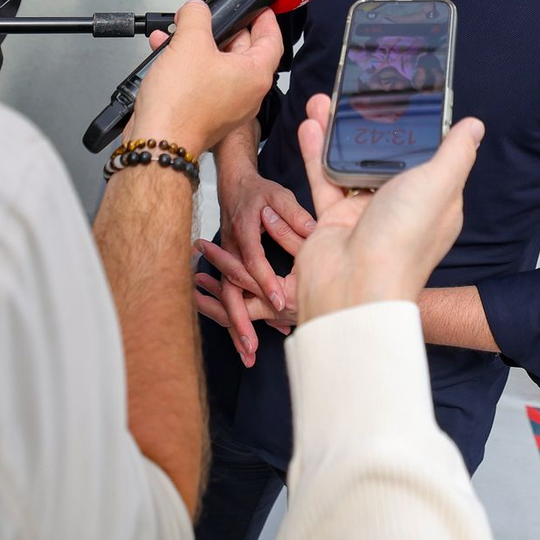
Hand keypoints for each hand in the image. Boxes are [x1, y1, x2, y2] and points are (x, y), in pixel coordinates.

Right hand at [130, 2, 281, 157]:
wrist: (159, 142)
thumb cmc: (180, 105)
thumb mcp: (189, 42)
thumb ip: (196, 15)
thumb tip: (195, 9)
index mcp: (255, 76)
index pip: (272, 39)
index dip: (264, 17)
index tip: (258, 7)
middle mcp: (247, 94)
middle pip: (243, 51)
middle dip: (221, 30)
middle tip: (207, 17)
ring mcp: (227, 107)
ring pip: (218, 66)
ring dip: (198, 46)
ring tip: (178, 34)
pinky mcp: (207, 115)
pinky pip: (204, 82)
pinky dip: (189, 66)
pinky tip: (167, 55)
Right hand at [198, 154, 315, 365]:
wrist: (235, 186)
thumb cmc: (258, 192)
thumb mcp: (277, 195)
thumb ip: (292, 213)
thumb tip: (312, 230)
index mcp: (244, 231)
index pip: (253, 260)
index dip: (264, 281)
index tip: (279, 302)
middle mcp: (232, 250)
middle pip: (230, 289)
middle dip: (239, 318)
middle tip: (250, 344)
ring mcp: (229, 261)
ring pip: (228, 298)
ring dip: (235, 326)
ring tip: (247, 353)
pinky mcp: (232, 268)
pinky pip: (234, 295)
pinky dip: (242, 316)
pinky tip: (256, 337)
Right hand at [293, 93, 484, 322]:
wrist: (354, 285)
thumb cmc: (402, 242)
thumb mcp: (438, 185)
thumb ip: (455, 152)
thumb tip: (474, 127)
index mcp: (434, 200)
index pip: (429, 156)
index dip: (413, 127)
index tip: (400, 96)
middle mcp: (400, 205)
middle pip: (382, 155)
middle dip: (367, 125)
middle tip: (353, 97)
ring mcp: (364, 212)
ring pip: (348, 163)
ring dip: (335, 133)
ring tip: (324, 103)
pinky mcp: (333, 218)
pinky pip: (323, 179)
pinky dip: (316, 153)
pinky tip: (310, 128)